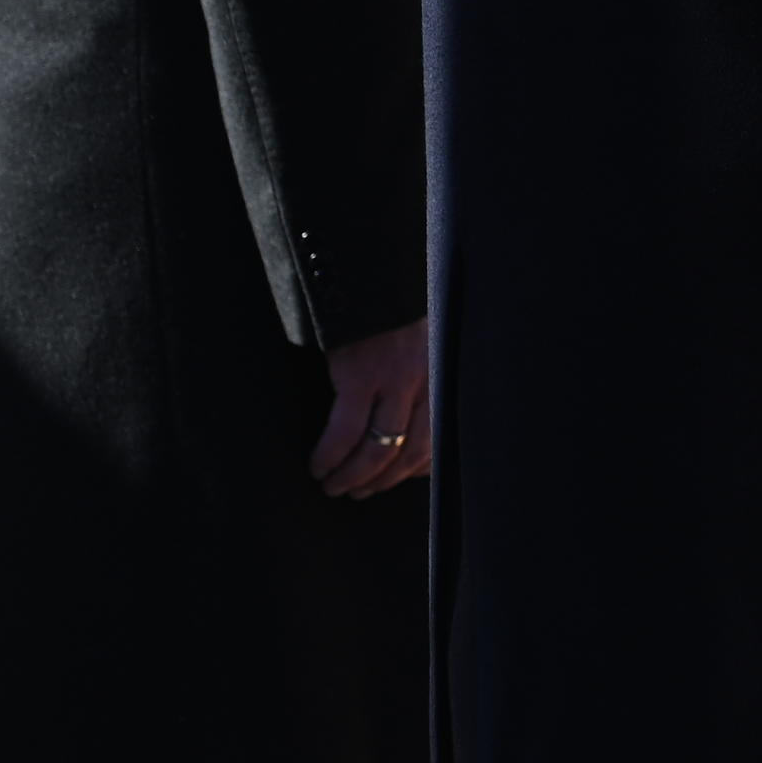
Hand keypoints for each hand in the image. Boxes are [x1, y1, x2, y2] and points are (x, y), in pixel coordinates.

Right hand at [311, 317, 430, 496]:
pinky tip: (318, 466)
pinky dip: (330, 456)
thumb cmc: (391, 308)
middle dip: (383, 480)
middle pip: (412, 452)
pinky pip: (345, 431)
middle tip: (359, 492)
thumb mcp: (421, 341)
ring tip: (333, 486)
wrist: (370, 270)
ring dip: (353, 477)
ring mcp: (395, 377)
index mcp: (442, 373)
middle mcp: (427, 379)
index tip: (396, 481)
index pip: (440, 439)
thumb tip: (410, 425)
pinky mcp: (361, 374)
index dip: (417, 470)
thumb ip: (422, 377)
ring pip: (379, 449)